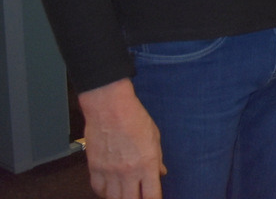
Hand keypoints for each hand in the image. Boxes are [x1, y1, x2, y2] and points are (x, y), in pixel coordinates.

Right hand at [77, 78, 165, 198]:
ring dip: (120, 197)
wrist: (109, 107)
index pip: (152, 195)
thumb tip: (161, 173)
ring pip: (113, 198)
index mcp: (147, 164)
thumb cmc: (135, 118)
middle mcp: (128, 172)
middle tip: (138, 195)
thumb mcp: (154, 137)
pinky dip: (104, 192)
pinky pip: (98, 189)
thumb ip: (158, 159)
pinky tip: (110, 188)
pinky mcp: (94, 168)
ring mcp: (109, 172)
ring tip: (125, 193)